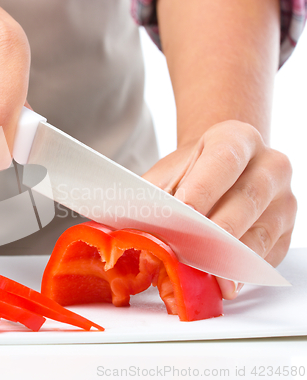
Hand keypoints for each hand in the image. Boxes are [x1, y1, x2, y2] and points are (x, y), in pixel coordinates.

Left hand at [143, 120, 296, 299]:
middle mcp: (269, 165)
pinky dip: (241, 272)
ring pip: (260, 233)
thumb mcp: (168, 174)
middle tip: (189, 254)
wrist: (218, 172)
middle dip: (215, 232)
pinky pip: (266, 256)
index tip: (184, 212)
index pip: (224, 160)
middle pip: (246, 200)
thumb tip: (135, 228)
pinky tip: (221, 282)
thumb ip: (153, 198)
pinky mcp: (286, 231)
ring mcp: (283, 199)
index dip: (204, 187)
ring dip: (229, 259)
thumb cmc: (189, 174)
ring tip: (203, 276)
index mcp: (237, 139)